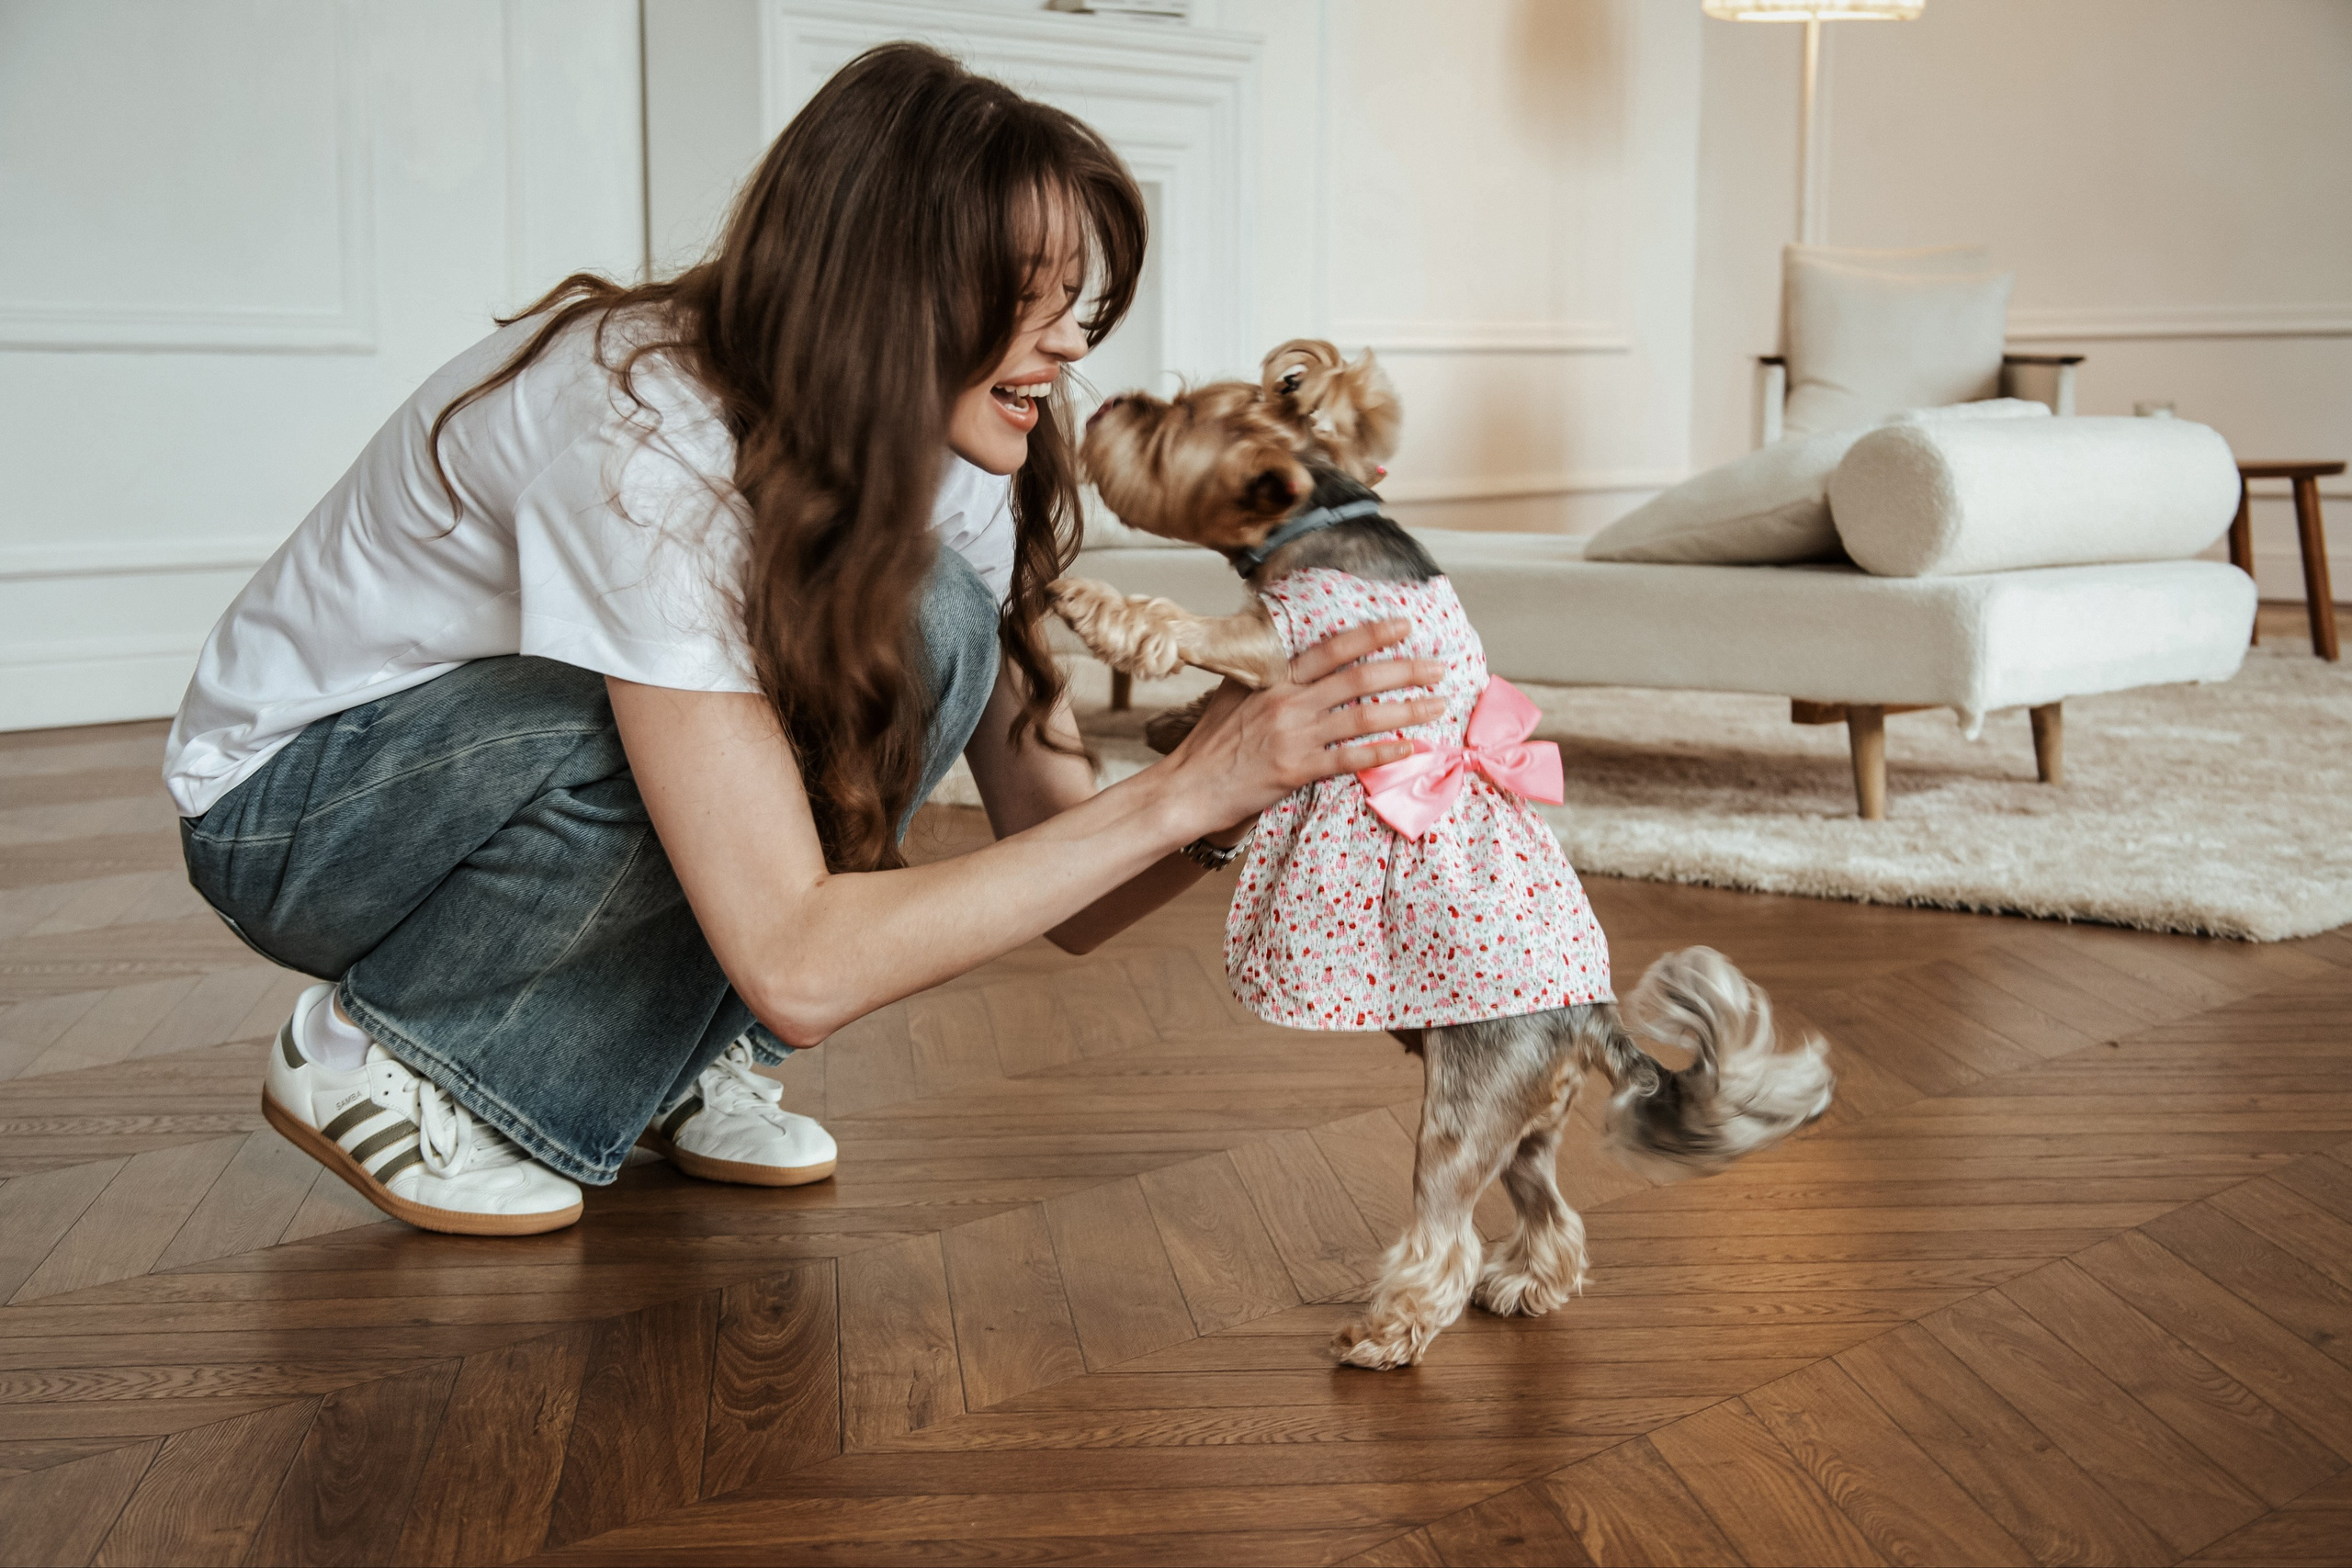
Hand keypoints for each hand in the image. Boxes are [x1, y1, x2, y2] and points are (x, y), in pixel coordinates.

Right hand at [1163, 618, 1443, 833]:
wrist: (1188, 786)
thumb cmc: (1210, 741)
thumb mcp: (1234, 691)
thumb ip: (1266, 671)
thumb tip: (1288, 644)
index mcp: (1275, 678)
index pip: (1332, 648)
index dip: (1372, 633)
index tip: (1404, 624)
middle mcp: (1288, 701)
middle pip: (1359, 678)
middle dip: (1406, 669)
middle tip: (1439, 667)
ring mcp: (1294, 735)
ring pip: (1363, 716)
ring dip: (1407, 709)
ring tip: (1437, 705)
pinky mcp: (1296, 769)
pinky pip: (1350, 758)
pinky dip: (1384, 752)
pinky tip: (1410, 749)